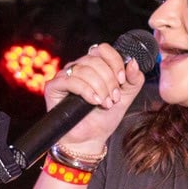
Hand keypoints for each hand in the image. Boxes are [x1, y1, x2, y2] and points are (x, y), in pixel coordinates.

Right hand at [49, 42, 146, 159]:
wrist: (90, 139)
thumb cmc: (104, 118)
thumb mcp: (125, 97)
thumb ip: (134, 80)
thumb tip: (132, 62)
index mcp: (94, 66)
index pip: (103, 49)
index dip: (114, 61)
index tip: (122, 79)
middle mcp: (78, 68)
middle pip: (94, 59)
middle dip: (108, 80)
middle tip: (113, 98)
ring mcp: (65, 76)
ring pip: (84, 69)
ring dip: (99, 87)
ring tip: (105, 103)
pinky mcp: (53, 87)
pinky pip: (71, 80)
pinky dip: (86, 91)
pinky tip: (94, 102)